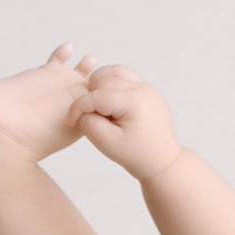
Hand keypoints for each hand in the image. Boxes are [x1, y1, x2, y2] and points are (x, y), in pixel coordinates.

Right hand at [64, 65, 184, 181]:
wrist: (163, 162)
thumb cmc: (137, 155)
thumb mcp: (108, 144)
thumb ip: (89, 124)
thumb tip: (82, 110)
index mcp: (134, 101)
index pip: (96, 95)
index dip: (78, 107)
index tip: (70, 121)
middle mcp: (142, 89)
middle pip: (104, 80)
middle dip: (91, 97)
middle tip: (91, 119)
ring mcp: (147, 87)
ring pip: (114, 72)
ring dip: (100, 86)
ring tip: (98, 108)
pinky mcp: (147, 90)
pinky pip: (125, 77)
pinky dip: (112, 84)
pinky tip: (109, 103)